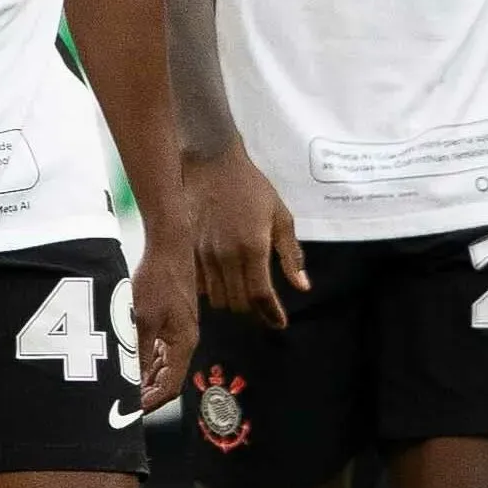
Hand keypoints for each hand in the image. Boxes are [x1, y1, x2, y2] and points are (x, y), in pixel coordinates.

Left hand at [129, 237, 194, 410]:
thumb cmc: (158, 279)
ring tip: (120, 390)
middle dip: (146, 394)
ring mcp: (178, 331)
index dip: (151, 403)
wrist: (169, 248)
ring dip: (144, 379)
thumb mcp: (142, 319)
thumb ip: (139, 353)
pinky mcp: (170, 320)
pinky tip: (126, 365)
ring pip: (162, 365)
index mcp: (183, 344)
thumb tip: (133, 383)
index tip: (130, 413)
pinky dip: (143, 361)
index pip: (171, 387)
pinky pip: (158, 349)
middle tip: (121, 406)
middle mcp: (184, 341)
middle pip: (167, 379)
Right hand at [175, 144, 299, 325]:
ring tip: (241, 291)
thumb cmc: (251, 187)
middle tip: (262, 303)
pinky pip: (199, 284)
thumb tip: (301, 286)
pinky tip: (221, 279)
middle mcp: (225, 256)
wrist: (211, 164)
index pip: (260, 295)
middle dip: (252, 308)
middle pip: (237, 302)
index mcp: (253, 248)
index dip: (271, 314)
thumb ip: (290, 255)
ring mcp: (202, 254)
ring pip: (216, 298)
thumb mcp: (281, 216)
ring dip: (231, 300)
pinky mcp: (186, 250)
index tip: (279, 323)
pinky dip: (212, 289)